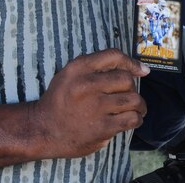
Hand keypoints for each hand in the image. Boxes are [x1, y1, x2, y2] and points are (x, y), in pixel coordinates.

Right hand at [31, 48, 149, 157]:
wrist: (43, 129)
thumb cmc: (60, 101)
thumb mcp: (69, 74)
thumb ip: (95, 68)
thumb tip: (133, 69)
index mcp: (78, 68)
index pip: (114, 56)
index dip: (132, 63)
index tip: (141, 70)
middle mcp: (86, 85)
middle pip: (126, 79)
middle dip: (133, 88)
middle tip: (131, 95)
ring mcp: (95, 107)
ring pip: (133, 99)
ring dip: (140, 105)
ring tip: (138, 109)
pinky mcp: (102, 127)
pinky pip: (131, 119)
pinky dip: (137, 119)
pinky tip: (133, 120)